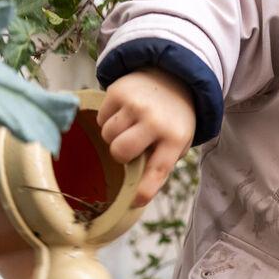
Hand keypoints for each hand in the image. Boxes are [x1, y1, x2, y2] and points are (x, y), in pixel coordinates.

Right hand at [97, 67, 196, 207]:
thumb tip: (135, 190)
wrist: (173, 76)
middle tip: (130, 147)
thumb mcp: (178, 141)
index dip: (145, 189)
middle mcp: (155, 121)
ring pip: (107, 136)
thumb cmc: (173, 119)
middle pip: (120, 152)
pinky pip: (101, 119)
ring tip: (129, 127)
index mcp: (175, 138)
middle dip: (120, 155)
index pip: (158, 170)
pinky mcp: (118, 91)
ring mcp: (135, 104)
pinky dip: (108, 120)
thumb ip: (160, 162)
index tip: (135, 201)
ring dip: (114, 136)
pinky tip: (124, 113)